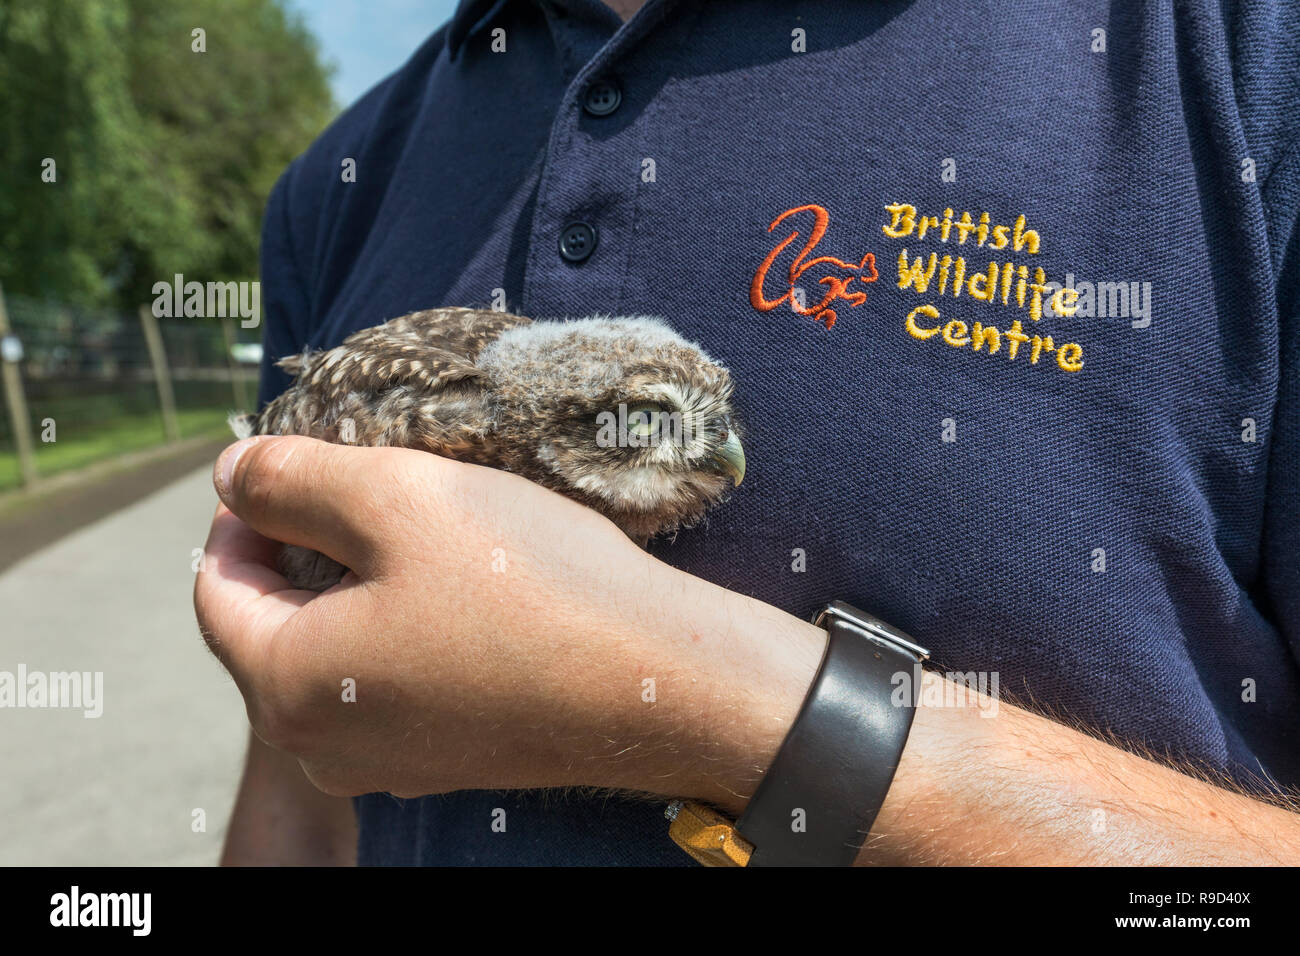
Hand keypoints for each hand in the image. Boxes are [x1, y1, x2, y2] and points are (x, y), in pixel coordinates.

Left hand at [194, 436, 821, 805]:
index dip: (243, 512)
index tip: (289, 460)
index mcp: (286, 688)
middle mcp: (323, 747)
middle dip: (302, 547)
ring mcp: (391, 763)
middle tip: (360, 482)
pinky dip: (405, 625)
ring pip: (338, 652)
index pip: (216, 588)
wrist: (661, 682)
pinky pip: (395, 681)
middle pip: (274, 625)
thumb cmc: (528, 585)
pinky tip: (463, 585)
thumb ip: (293, 478)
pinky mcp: (450, 759)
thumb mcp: (398, 497)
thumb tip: (231, 472)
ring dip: (358, 584)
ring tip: (417, 527)